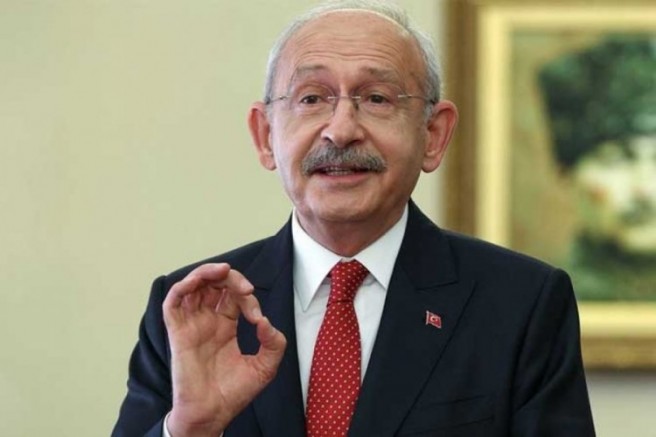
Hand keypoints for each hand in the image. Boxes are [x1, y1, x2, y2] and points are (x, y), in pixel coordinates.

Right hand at [162, 263, 286, 435]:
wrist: (212, 415)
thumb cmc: (233, 394)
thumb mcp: (265, 366)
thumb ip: (274, 343)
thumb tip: (265, 322)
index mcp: (225, 326)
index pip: (234, 297)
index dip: (248, 298)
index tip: (257, 318)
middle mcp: (207, 322)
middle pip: (213, 284)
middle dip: (230, 278)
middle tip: (245, 287)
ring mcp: (191, 325)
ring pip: (193, 286)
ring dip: (207, 272)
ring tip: (223, 271)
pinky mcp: (178, 332)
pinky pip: (173, 302)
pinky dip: (184, 286)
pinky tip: (199, 281)